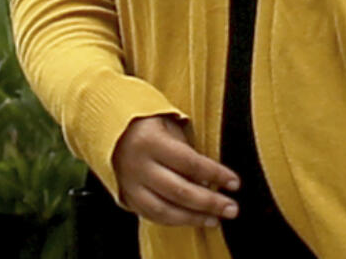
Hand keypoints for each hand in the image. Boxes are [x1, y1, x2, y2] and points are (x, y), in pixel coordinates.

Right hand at [113, 115, 240, 226]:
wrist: (110, 131)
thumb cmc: (148, 123)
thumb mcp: (169, 124)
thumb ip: (187, 150)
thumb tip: (209, 179)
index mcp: (151, 142)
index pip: (189, 162)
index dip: (215, 174)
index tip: (235, 182)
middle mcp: (139, 166)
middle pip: (179, 190)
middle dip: (208, 202)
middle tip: (231, 208)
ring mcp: (130, 185)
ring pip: (164, 210)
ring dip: (193, 218)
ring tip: (215, 219)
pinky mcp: (127, 198)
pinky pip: (152, 216)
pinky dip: (174, 221)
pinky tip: (193, 220)